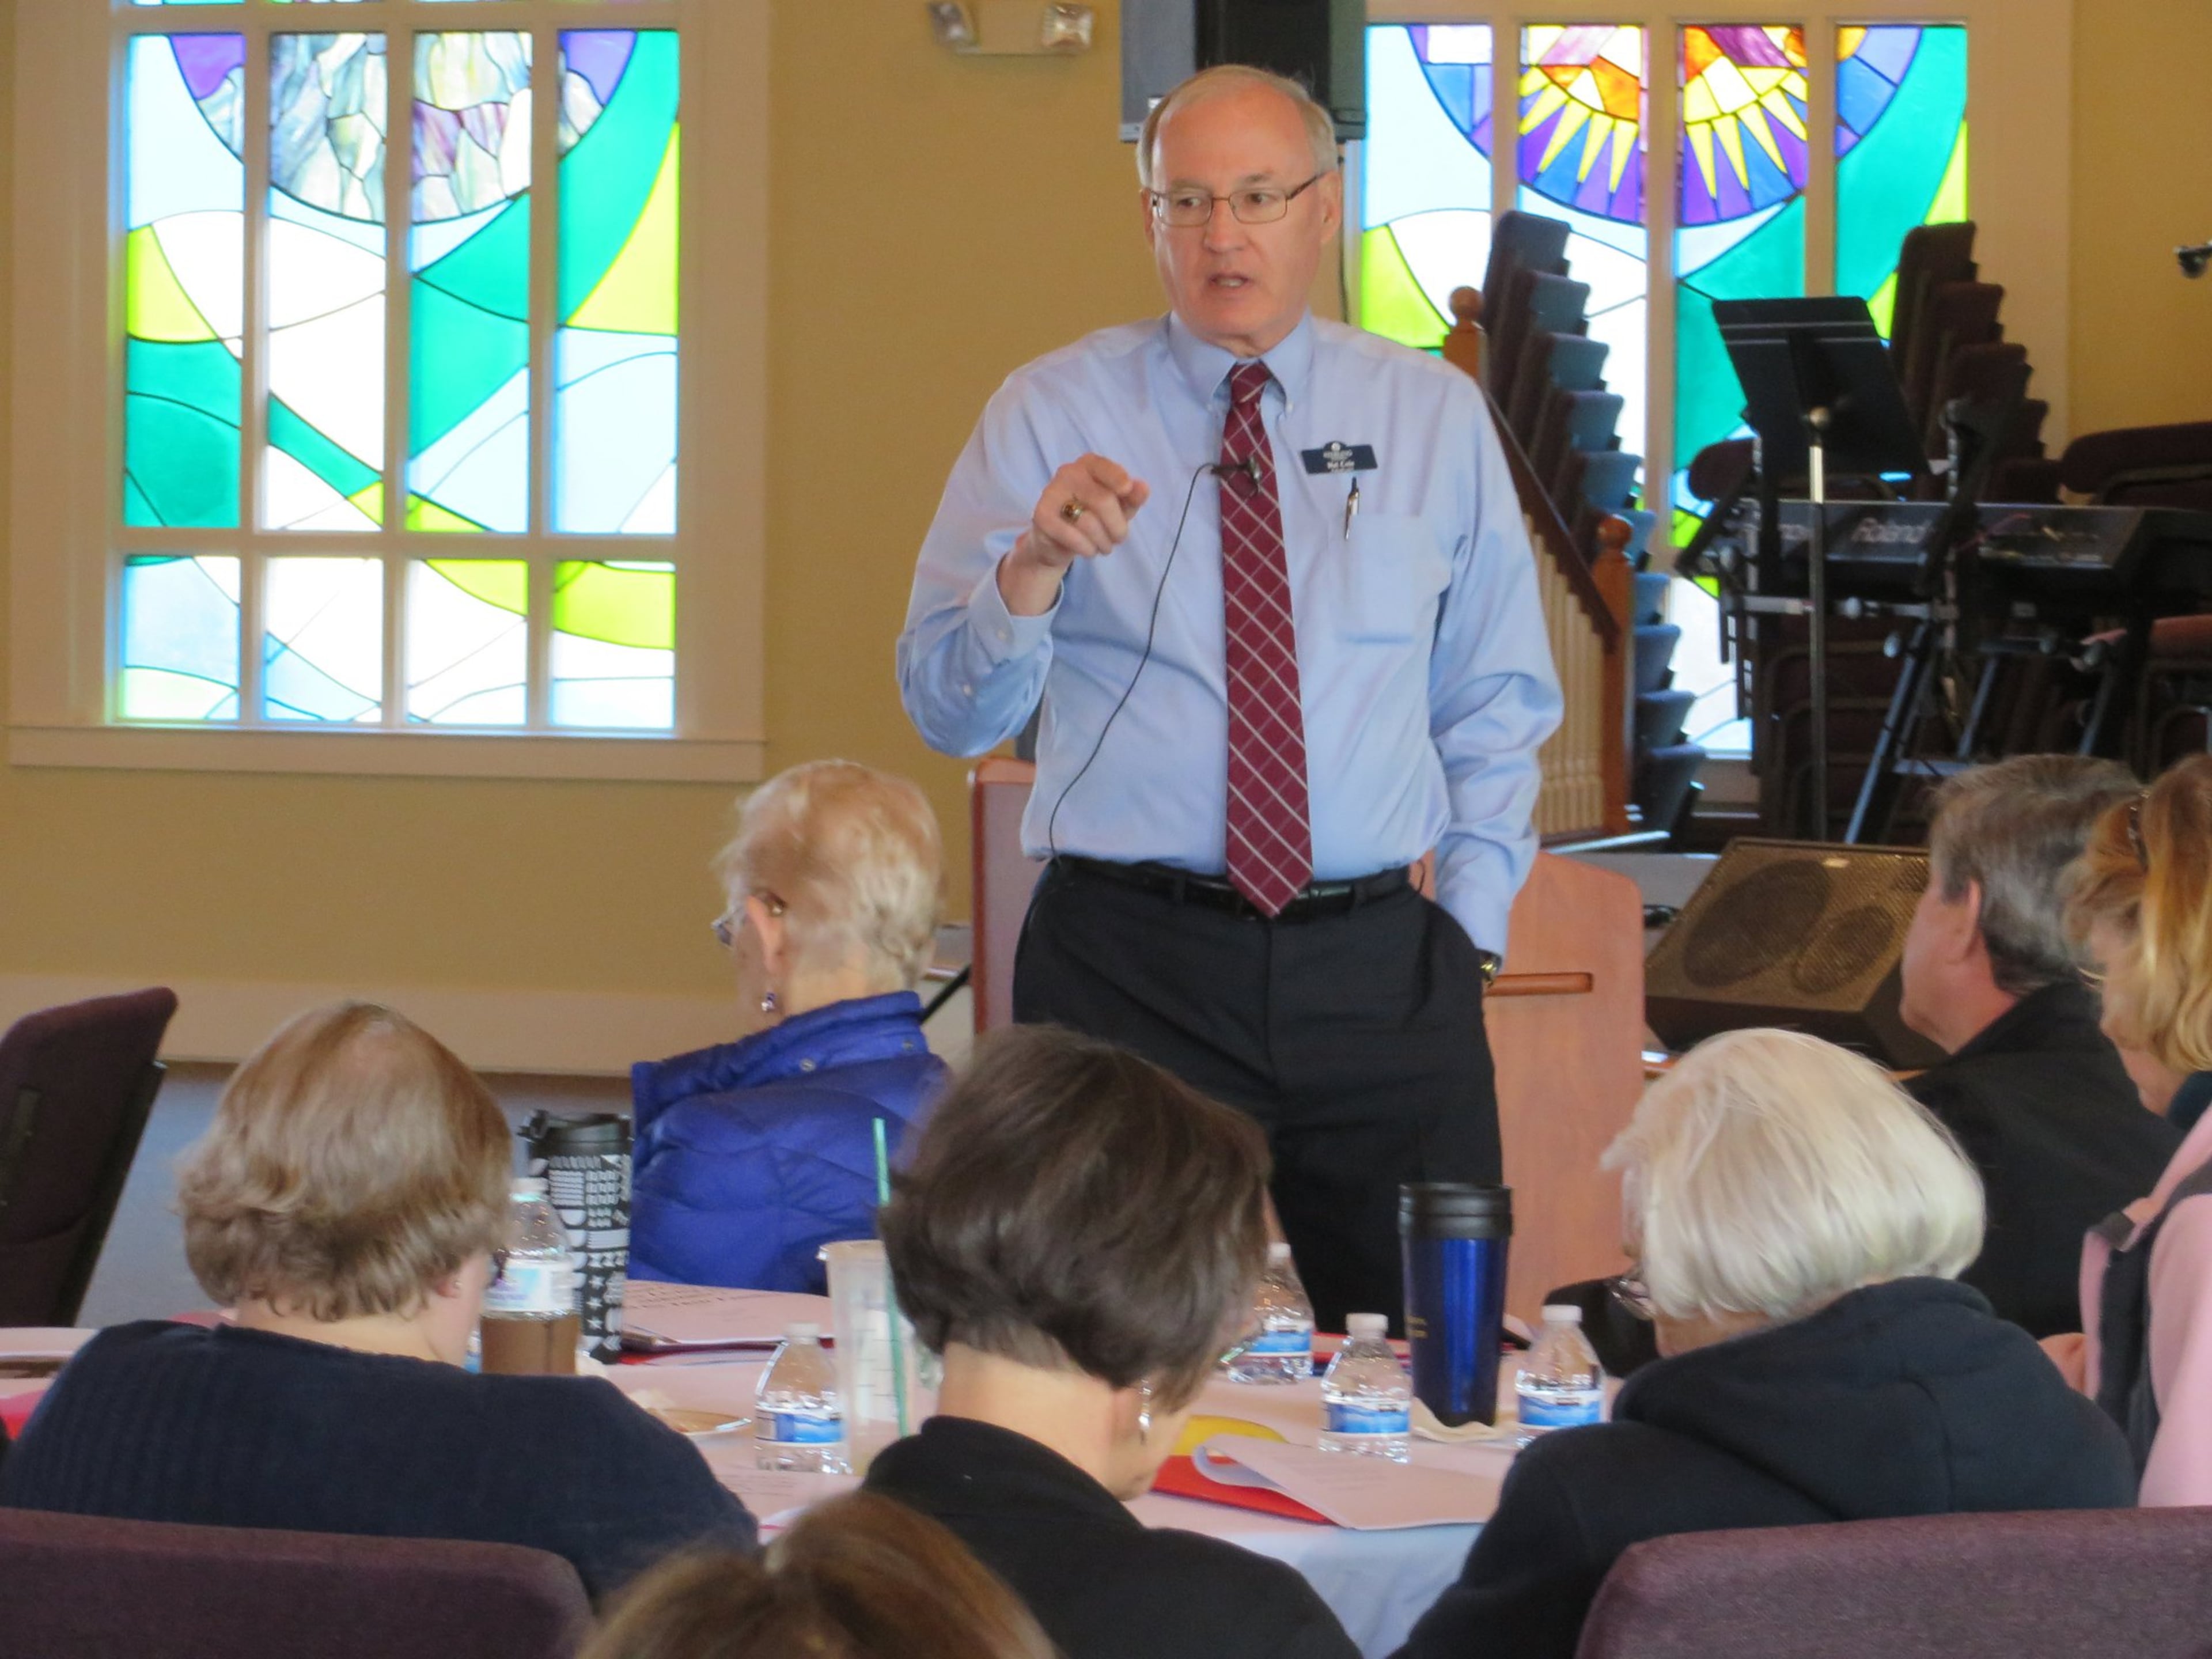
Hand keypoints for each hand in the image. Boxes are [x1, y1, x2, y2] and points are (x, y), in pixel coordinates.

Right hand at [997, 455, 1149, 615]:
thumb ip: (1131, 498)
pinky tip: (1088, 550)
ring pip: (1088, 522)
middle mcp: (1067, 473)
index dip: (1117, 478)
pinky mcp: (1041, 516)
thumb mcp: (1118, 508)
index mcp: (1088, 465)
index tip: (1126, 490)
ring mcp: (1051, 493)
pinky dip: (1086, 548)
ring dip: (1103, 542)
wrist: (1058, 541)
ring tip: (1103, 546)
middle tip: (1119, 539)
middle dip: (1118, 527)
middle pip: (1103, 500)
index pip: (1103, 466)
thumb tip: (1142, 487)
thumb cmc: (1094, 517)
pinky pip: (1072, 536)